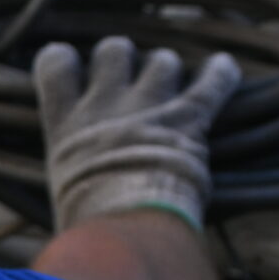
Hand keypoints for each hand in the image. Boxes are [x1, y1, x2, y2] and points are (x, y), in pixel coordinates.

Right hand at [34, 37, 240, 231]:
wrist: (125, 230)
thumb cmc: (88, 224)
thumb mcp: (61, 192)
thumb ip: (70, 169)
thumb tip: (67, 190)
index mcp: (67, 123)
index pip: (56, 62)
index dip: (65, 60)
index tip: (74, 71)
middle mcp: (105, 104)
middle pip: (114, 49)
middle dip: (125, 60)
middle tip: (131, 85)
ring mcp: (148, 107)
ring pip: (161, 60)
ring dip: (168, 72)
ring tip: (172, 93)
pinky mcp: (188, 118)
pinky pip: (212, 82)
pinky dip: (221, 74)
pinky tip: (223, 68)